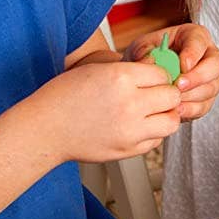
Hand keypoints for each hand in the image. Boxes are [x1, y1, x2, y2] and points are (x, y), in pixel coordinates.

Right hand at [37, 59, 182, 162]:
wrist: (45, 129)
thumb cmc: (65, 95)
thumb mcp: (96, 68)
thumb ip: (129, 69)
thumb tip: (157, 71)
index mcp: (121, 77)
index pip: (163, 74)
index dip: (159, 75)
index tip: (152, 79)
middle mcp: (130, 104)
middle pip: (172, 97)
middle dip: (166, 94)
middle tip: (156, 94)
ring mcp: (130, 130)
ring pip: (171, 122)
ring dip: (165, 115)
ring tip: (152, 112)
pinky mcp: (127, 150)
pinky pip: (156, 140)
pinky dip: (153, 133)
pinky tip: (138, 126)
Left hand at [125, 23, 218, 121]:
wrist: (146, 76)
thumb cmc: (148, 55)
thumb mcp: (142, 47)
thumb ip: (145, 51)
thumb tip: (149, 62)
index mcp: (195, 36)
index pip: (200, 42)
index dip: (193, 53)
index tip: (183, 64)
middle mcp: (208, 56)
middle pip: (215, 66)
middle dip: (198, 77)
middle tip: (179, 85)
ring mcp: (210, 78)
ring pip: (211, 88)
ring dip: (191, 95)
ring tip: (172, 99)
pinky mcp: (206, 98)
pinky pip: (204, 106)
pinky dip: (190, 109)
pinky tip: (175, 110)